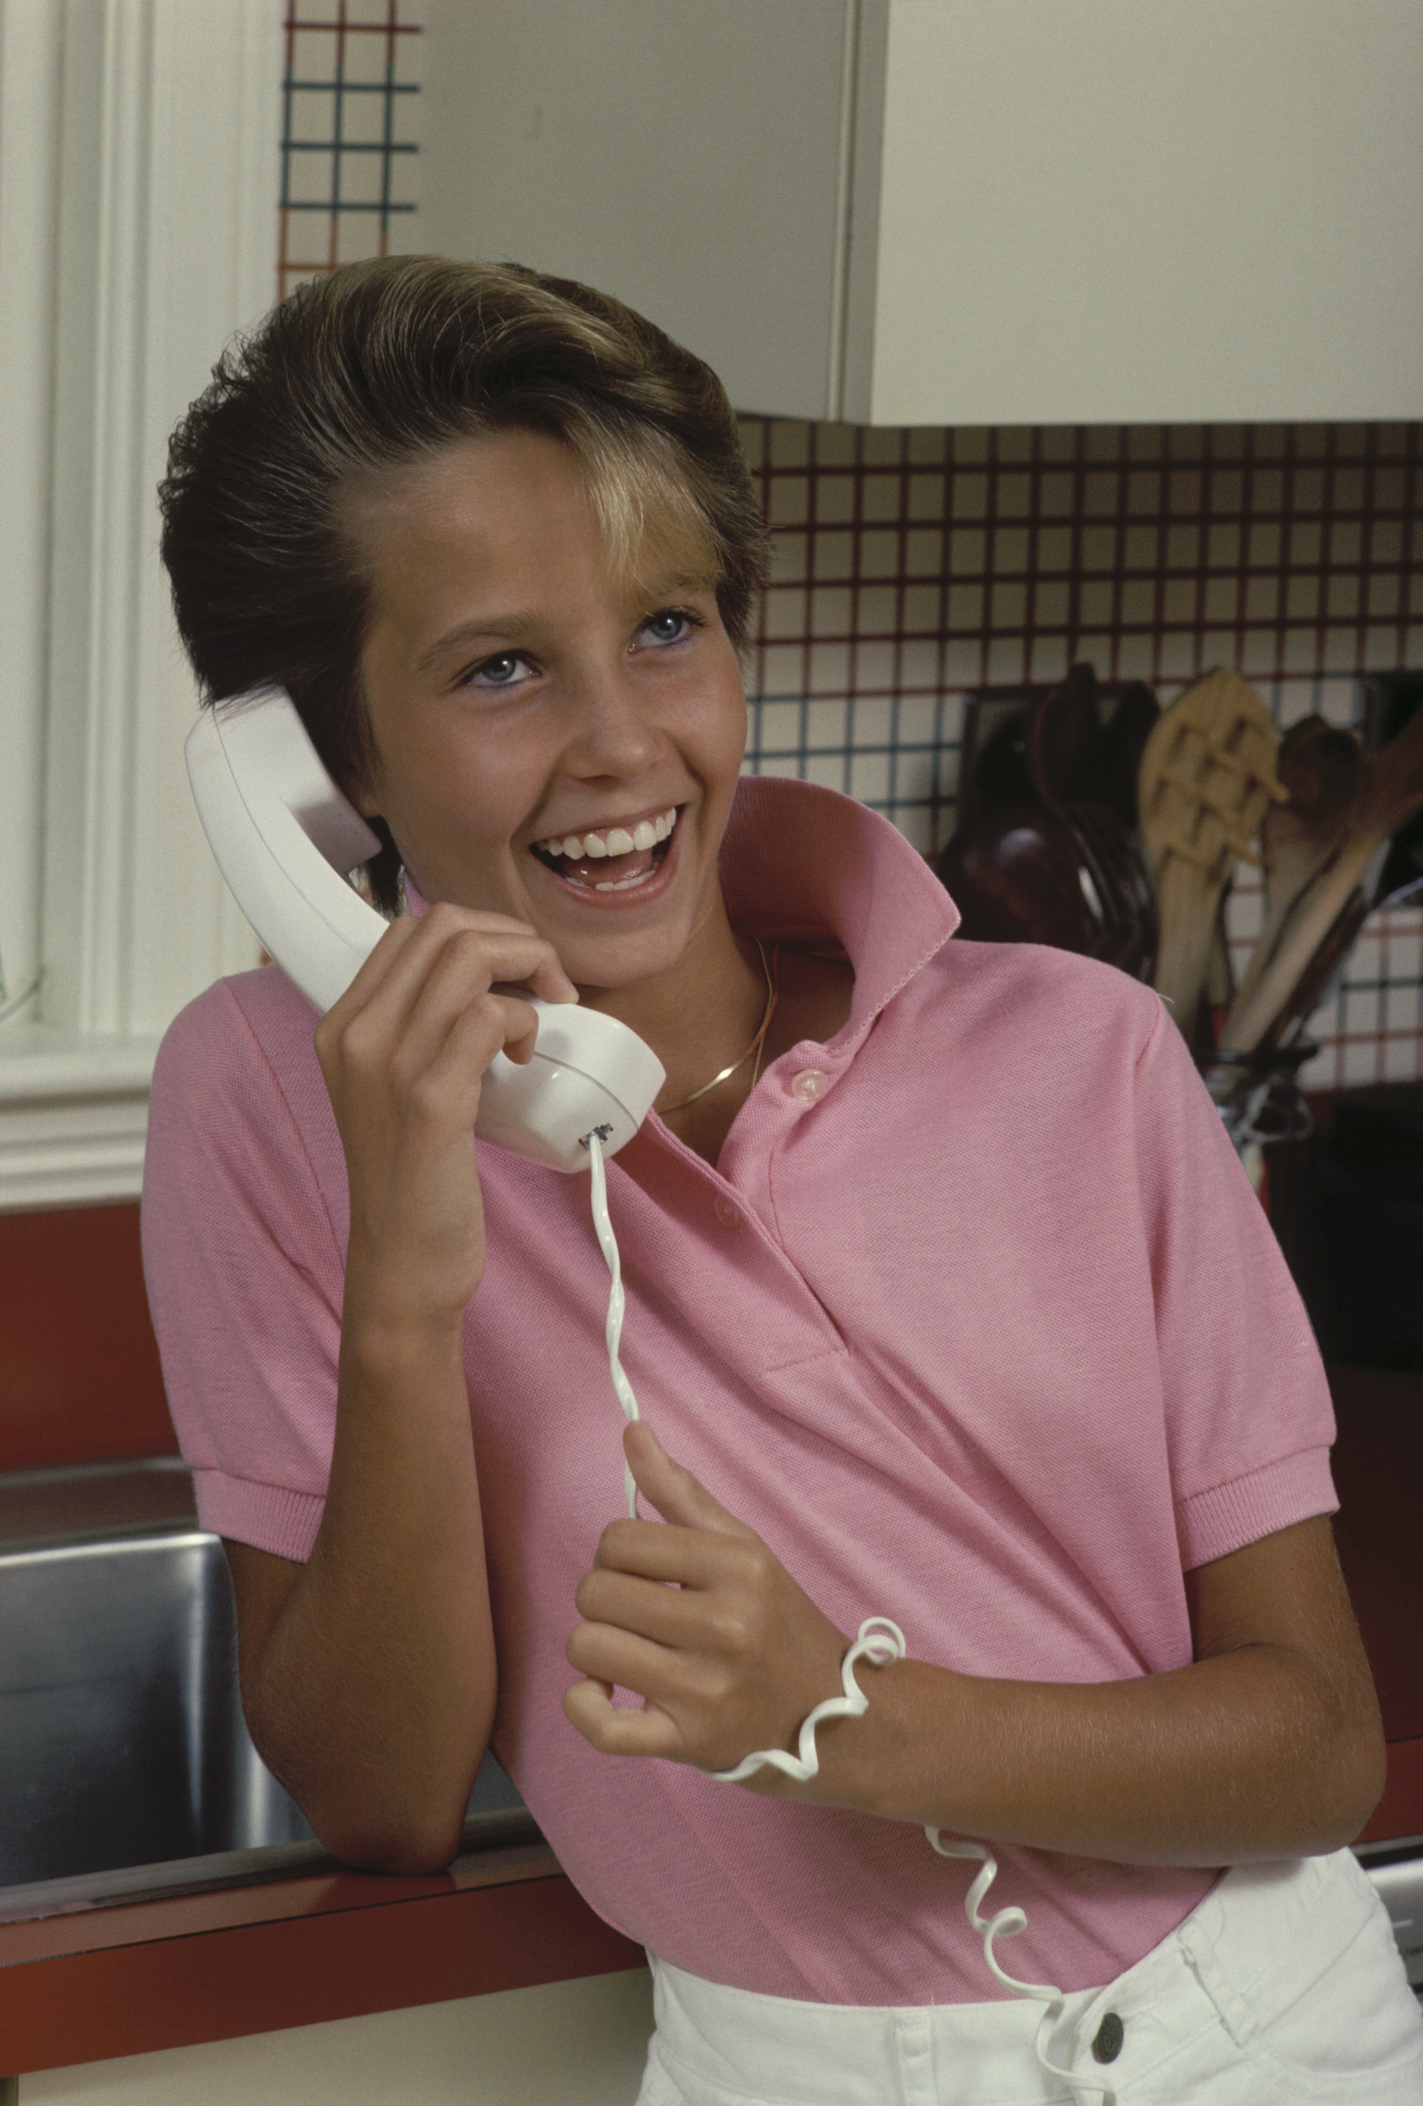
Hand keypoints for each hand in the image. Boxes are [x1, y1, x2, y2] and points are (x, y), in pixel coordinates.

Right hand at [315, 906, 577, 1329]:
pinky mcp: (432, 1100)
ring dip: (530, 970)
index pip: (412, 928)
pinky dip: (525, 1020)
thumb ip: (417, 1031)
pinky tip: (525, 1056)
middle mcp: (355, 1035)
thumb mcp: (393, 1089)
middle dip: (514, 939)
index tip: (515, 973)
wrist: (403, 1265)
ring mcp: (389, 1065)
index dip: (480, 933)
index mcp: (342, 1026)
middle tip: (547, 986)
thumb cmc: (413, 1178)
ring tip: (542, 1016)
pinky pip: (490, 1015)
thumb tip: (483, 978)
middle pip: (445, 926)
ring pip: (470, 957)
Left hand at [563, 1421, 851, 1786]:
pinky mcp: (689, 1741)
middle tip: (636, 1614)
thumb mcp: (744, 1548)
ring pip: (589, 1648)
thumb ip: (681, 1491)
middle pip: (596, 1592)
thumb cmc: (780, 1624)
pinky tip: (601, 1693)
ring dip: (595, 1650)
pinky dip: (583, 1707)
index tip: (642, 1572)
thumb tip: (631, 1429)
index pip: (620, 1539)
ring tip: (628, 1651)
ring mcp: (706, 1688)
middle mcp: (725, 1625)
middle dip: (604, 1599)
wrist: (839, 1716)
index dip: (616, 1553)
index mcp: (738, 1566)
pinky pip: (602, 1726)